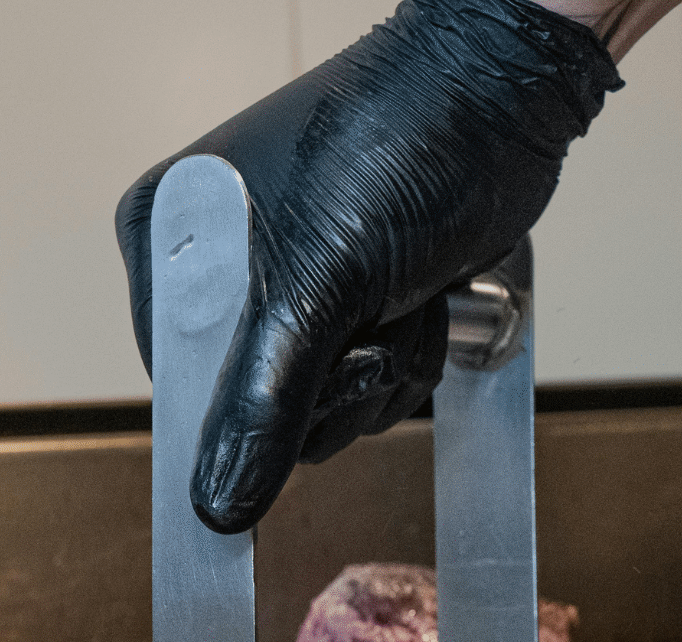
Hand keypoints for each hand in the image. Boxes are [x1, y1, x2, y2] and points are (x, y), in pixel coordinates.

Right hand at [117, 0, 621, 533]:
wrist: (504, 97)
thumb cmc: (407, 142)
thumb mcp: (322, 282)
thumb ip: (266, 400)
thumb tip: (219, 503)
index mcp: (177, 240)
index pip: (182, 388)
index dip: (248, 412)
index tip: (309, 387)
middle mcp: (222, 270)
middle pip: (256, 413)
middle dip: (333, 387)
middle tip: (368, 323)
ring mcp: (293, 292)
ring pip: (322, 411)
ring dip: (382, 374)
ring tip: (401, 299)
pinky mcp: (354, 305)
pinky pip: (366, 388)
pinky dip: (407, 360)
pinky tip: (422, 305)